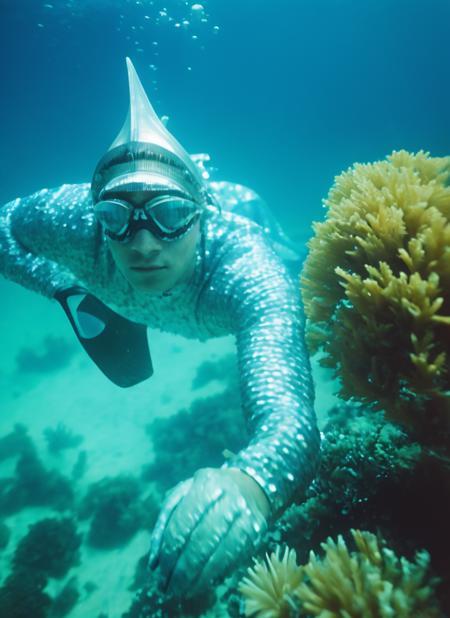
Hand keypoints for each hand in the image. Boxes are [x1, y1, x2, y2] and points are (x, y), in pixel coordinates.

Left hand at [148, 467, 269, 597]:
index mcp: (204, 484)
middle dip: (183, 570)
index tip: (160, 572)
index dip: (170, 552)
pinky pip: (234, 559)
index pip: (182, 523)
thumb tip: (154, 563)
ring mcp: (244, 514)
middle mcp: (228, 498)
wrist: (247, 485)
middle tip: (169, 587)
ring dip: (199, 578)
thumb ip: (165, 523)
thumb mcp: (182, 495)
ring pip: (219, 554)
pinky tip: (203, 583)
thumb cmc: (205, 494)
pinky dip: (216, 575)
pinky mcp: (256, 530)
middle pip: (201, 541)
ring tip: (183, 590)